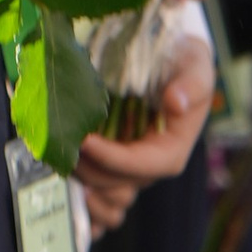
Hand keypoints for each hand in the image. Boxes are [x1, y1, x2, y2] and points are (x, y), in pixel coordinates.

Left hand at [74, 42, 214, 229]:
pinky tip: (59, 174)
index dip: (111, 158)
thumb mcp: (195, 67)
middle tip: (61, 142)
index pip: (139, 165)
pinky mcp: (112, 162)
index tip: (86, 140)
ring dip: (77, 175)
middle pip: (114, 182)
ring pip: (99, 188)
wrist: (171, 62)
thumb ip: (190, 85)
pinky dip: (78, 187)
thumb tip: (175, 103)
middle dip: (87, 167)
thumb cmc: (184, 65)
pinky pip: (94, 188)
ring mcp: (128, 167)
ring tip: (56, 151)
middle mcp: (148, 167)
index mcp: (170, 152)